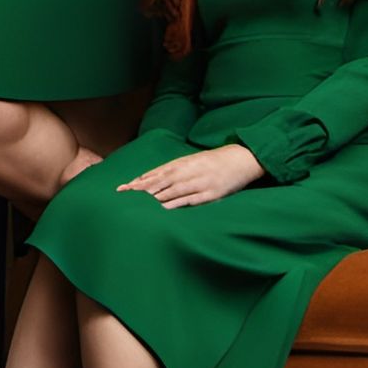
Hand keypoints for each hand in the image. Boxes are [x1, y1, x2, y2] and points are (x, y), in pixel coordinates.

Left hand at [117, 143, 261, 207]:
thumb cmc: (216, 161)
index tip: (125, 187)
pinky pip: (190, 199)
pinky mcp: (211, 193)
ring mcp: (200, 182)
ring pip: (173, 190)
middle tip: (124, 194)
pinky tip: (164, 208)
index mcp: (184, 162)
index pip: (157, 172)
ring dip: (155, 197)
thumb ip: (176, 169)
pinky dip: (176, 203)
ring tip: (138, 203)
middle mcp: (189, 171)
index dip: (141, 180)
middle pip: (161, 180)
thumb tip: (154, 178)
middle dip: (142, 188)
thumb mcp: (194, 160)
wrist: (243, 159)